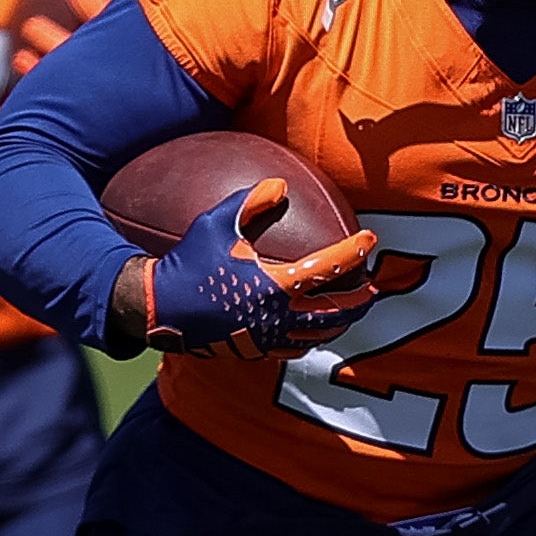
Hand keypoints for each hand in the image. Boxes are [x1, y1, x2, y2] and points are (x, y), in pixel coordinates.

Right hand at [130, 184, 379, 359]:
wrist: (162, 310)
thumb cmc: (188, 263)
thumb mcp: (216, 224)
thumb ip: (250, 202)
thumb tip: (280, 184)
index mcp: (276, 284)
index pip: (329, 267)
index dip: (354, 251)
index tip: (370, 240)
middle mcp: (279, 316)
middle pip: (336, 312)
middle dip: (360, 301)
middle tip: (373, 289)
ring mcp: (270, 338)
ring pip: (320, 334)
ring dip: (341, 322)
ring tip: (352, 311)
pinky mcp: (257, 351)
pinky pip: (296, 348)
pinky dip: (312, 338)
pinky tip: (314, 328)